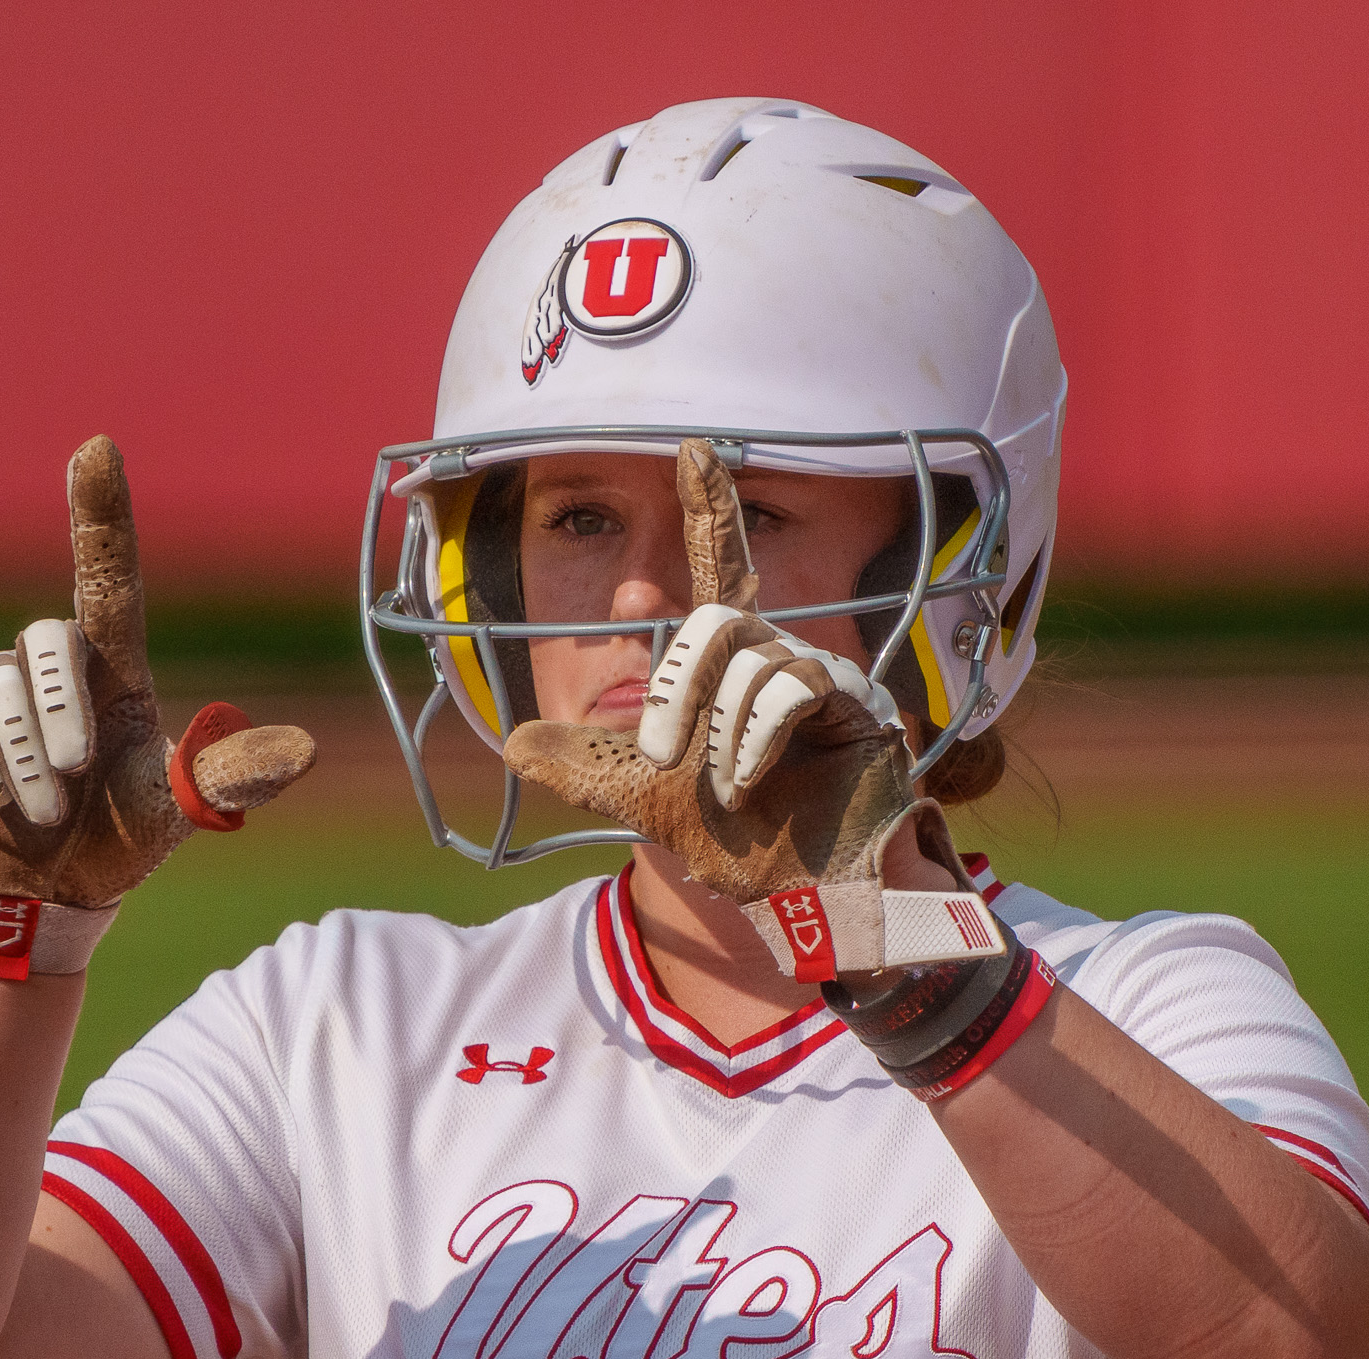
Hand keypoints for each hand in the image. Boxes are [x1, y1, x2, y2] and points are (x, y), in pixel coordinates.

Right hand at [0, 436, 314, 906]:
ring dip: (30, 760)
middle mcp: (54, 662)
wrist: (39, 893)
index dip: (102, 512)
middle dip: (64, 713)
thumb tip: (305, 751)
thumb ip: (230, 777)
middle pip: (51, 640)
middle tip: (76, 780)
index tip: (97, 447)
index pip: (109, 575)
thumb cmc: (115, 837)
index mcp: (115, 667)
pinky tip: (3, 803)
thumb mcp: (177, 810)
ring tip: (48, 812)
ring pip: (3, 688)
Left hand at [500, 441, 999, 979]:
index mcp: (728, 665)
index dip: (712, 507)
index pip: (720, 567)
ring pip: (750, 658)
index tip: (694, 448)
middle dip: (675, 685)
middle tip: (662, 754)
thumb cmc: (736, 843)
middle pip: (715, 618)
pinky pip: (792, 686)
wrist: (796, 899)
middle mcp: (777, 656)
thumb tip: (511, 744)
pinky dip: (753, 737)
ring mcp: (821, 678)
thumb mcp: (638, 801)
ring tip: (720, 787)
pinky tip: (748, 779)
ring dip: (717, 731)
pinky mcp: (856, 708)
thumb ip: (580, 768)